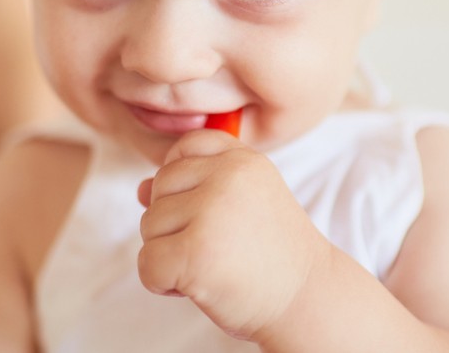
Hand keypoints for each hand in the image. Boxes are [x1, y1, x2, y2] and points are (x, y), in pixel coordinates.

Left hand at [136, 129, 329, 341]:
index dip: (183, 181)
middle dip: (174, 223)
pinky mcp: (195, 252)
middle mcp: (227, 177)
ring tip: (214, 264)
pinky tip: (198, 285)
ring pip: (148, 226)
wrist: (308, 301)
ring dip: (170, 253)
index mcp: (242, 159)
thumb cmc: (272, 255)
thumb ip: (195, 187)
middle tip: (216, 246)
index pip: (185, 147)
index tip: (207, 210)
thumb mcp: (243, 203)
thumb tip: (141, 188)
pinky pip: (147, 264)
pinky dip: (163, 283)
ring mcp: (210, 213)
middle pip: (159, 188)